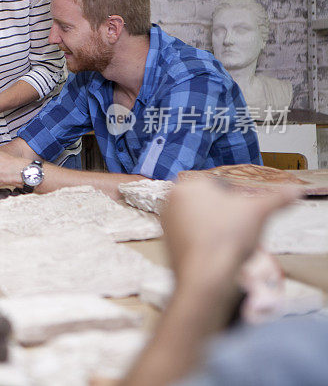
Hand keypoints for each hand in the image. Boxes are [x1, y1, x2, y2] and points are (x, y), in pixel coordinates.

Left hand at [163, 179, 300, 283]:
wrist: (206, 276)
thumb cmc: (228, 238)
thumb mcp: (259, 212)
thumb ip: (278, 198)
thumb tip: (296, 191)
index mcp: (188, 186)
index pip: (220, 187)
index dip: (236, 202)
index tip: (240, 217)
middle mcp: (170, 201)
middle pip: (208, 203)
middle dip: (224, 215)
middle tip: (234, 230)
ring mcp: (166, 223)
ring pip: (200, 220)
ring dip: (215, 228)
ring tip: (226, 242)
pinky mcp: (166, 242)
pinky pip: (192, 237)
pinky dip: (204, 242)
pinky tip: (215, 253)